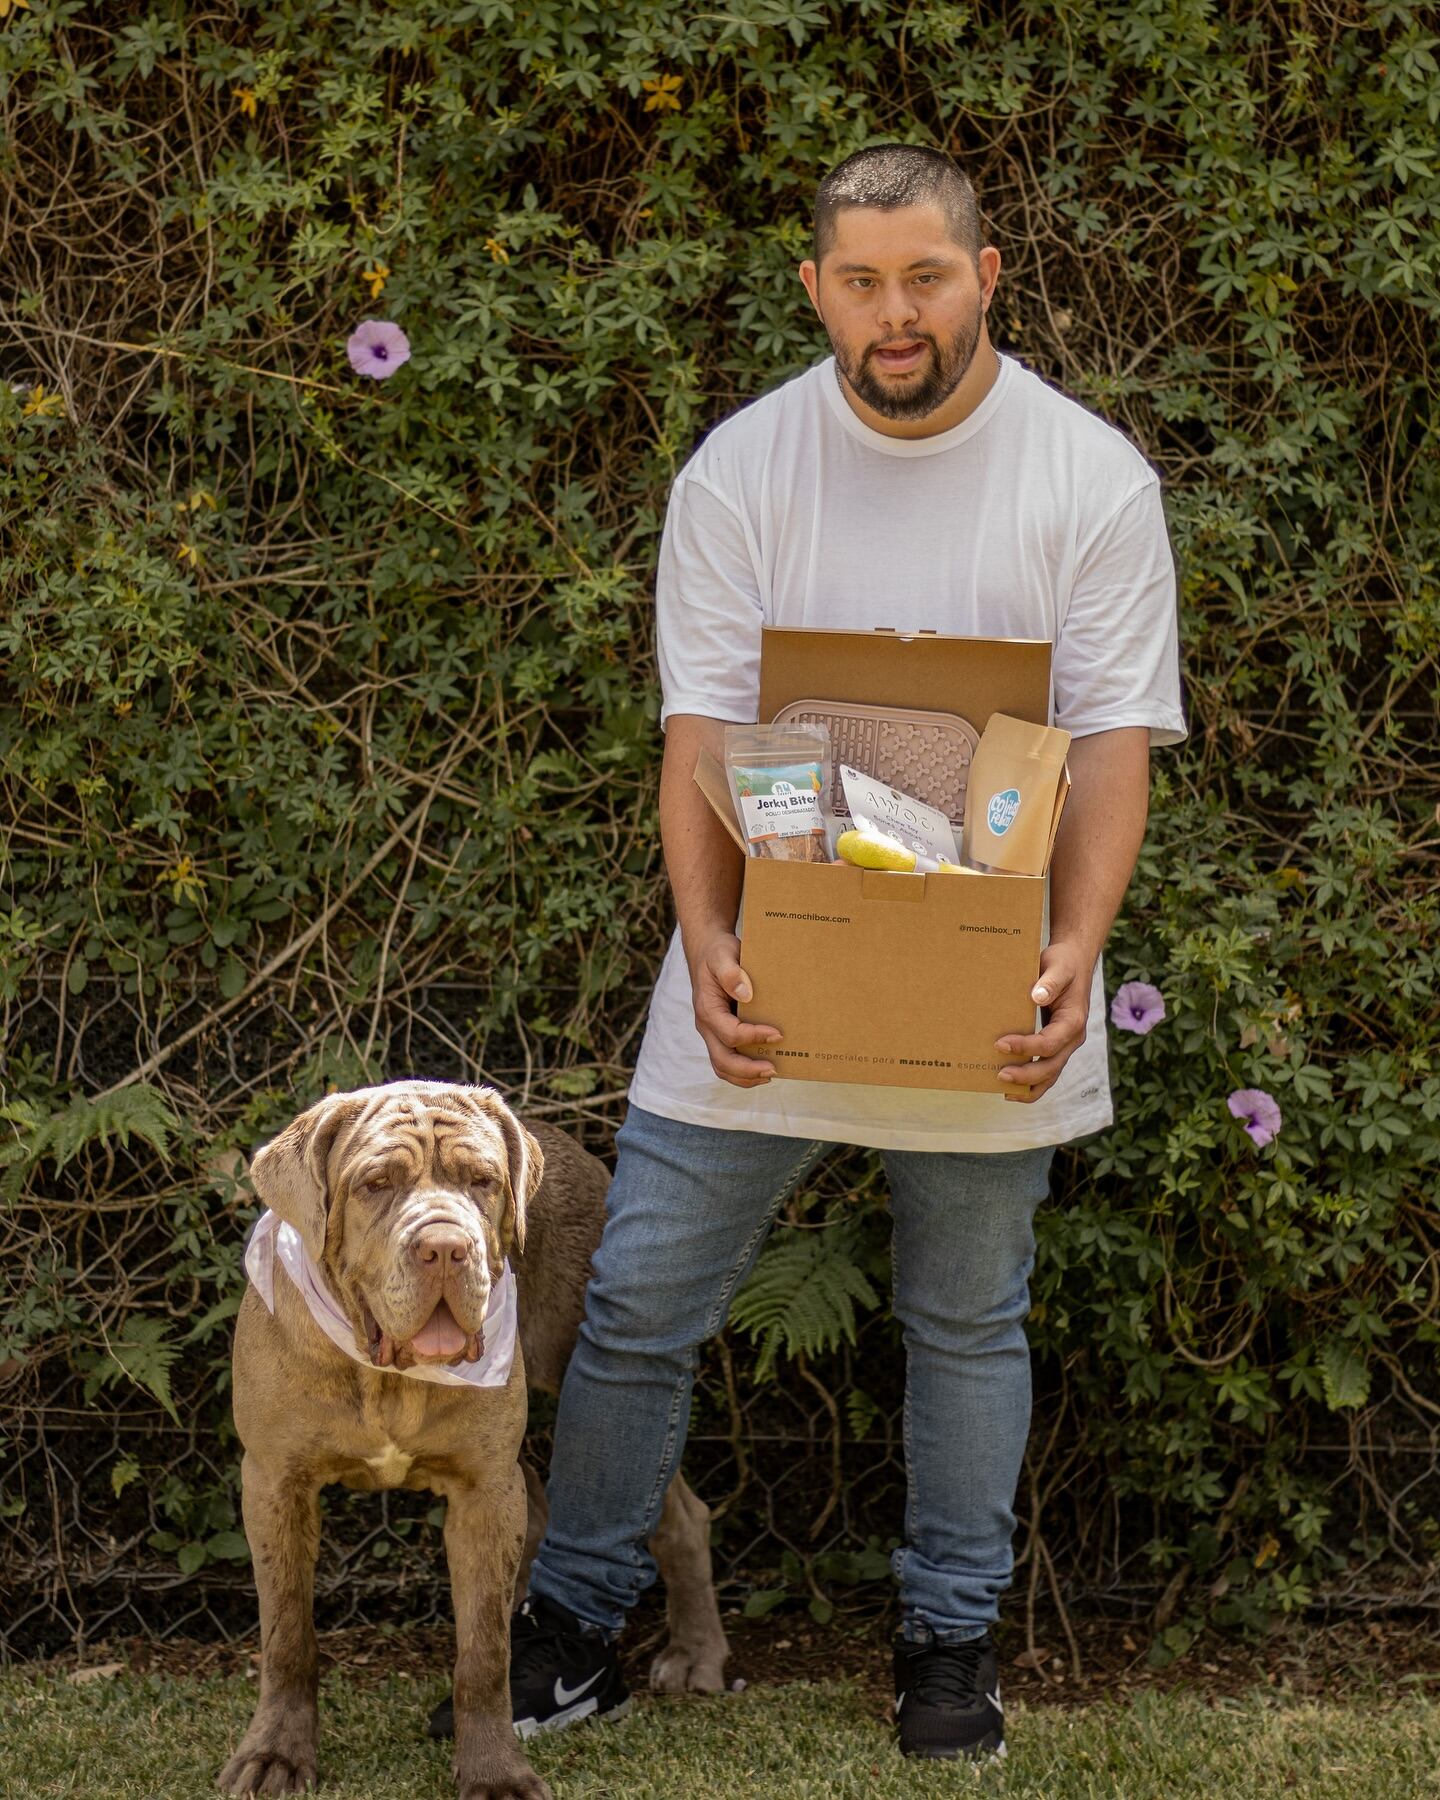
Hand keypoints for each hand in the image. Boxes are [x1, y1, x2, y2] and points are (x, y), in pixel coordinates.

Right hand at [687, 931, 780, 1087]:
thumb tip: (746, 994)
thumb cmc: (717, 953)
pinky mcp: (720, 1035)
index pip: (730, 1034)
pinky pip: (727, 1061)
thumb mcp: (723, 955)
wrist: (707, 951)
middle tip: (774, 1069)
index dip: (754, 1037)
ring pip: (722, 1066)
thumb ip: (731, 973)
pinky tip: (763, 1068)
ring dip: (745, 1076)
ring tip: (771, 1073)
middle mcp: (707, 1026)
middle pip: (722, 1060)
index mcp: (707, 1009)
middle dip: (748, 1070)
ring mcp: (712, 1033)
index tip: (778, 1034)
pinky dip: (744, 1071)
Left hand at [994, 942, 1093, 1103]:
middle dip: (1026, 1075)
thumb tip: (1037, 996)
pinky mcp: (1057, 1045)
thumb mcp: (1058, 966)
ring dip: (1029, 1085)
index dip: (1025, 1047)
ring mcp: (1066, 1044)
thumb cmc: (1064, 963)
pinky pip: (1047, 1070)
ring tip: (1005, 1091)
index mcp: (1073, 1021)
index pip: (1049, 1043)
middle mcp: (1073, 1038)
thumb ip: (1050, 982)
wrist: (1074, 961)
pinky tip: (1012, 1088)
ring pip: (1051, 1074)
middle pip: (1051, 1067)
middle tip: (999, 1075)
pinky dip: (1032, 1082)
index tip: (1000, 1044)